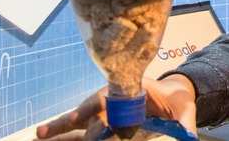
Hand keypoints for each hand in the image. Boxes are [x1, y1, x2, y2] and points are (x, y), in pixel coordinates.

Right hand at [35, 75, 196, 140]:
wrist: (175, 93)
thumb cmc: (178, 100)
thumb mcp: (185, 111)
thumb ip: (185, 124)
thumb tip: (190, 138)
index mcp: (133, 92)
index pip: (111, 103)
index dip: (98, 114)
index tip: (91, 128)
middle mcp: (116, 99)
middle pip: (89, 110)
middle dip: (68, 121)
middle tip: (44, 132)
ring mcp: (109, 109)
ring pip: (82, 121)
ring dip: (62, 130)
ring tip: (38, 138)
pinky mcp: (107, 121)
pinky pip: (86, 129)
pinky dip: (70, 135)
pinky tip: (50, 140)